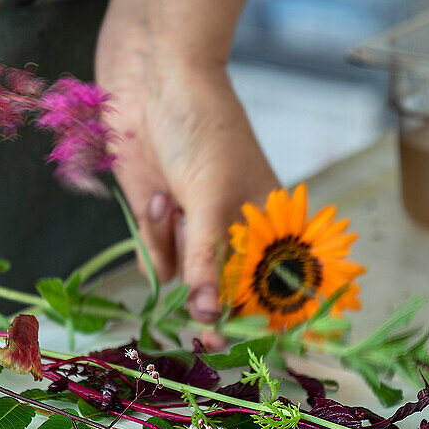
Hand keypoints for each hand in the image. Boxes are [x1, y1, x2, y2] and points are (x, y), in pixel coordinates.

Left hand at [96, 35, 275, 333]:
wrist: (150, 82)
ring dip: (176, 249)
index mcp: (272, 222)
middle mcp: (237, 232)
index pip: (277, 285)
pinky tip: (156, 198)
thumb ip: (209, 258)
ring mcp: (198, 229)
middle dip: (215, 307)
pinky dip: (153, 238)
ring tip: (171, 201)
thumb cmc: (202, 128)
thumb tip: (208, 314)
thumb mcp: (212, 196)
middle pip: (231, 294)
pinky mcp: (162, 224)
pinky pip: (159, 261)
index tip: (255, 347)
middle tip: (208, 339)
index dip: (268, 318)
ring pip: (190, 280)